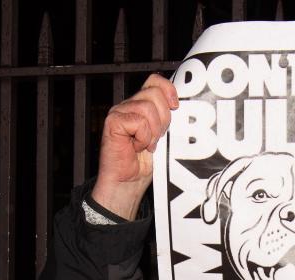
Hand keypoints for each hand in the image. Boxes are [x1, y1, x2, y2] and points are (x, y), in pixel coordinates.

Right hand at [91, 74, 178, 220]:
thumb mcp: (163, 135)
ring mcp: (119, 112)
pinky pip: (138, 122)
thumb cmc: (143, 163)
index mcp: (140, 104)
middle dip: (164, 118)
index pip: (155, 80)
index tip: (176, 107)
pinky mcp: (113, 122)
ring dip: (153, 131)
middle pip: (155, 93)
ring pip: (147, 108)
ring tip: (147, 144)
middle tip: (158, 137)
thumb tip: (181, 103)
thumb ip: (167, 116)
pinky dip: (143, 138)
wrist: (127, 183)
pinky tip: (137, 147)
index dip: (168, 90)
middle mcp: (128, 105)